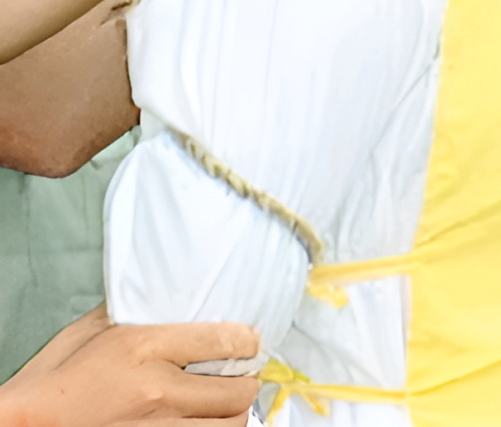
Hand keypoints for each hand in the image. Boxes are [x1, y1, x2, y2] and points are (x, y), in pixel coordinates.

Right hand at [0, 307, 260, 425]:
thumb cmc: (47, 385)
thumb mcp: (87, 334)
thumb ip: (131, 312)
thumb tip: (162, 292)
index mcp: (144, 348)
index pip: (227, 339)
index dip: (249, 341)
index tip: (250, 341)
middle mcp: (158, 391)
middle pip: (239, 388)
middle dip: (245, 380)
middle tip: (239, 375)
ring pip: (232, 424)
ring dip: (233, 414)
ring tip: (224, 405)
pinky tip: (205, 424)